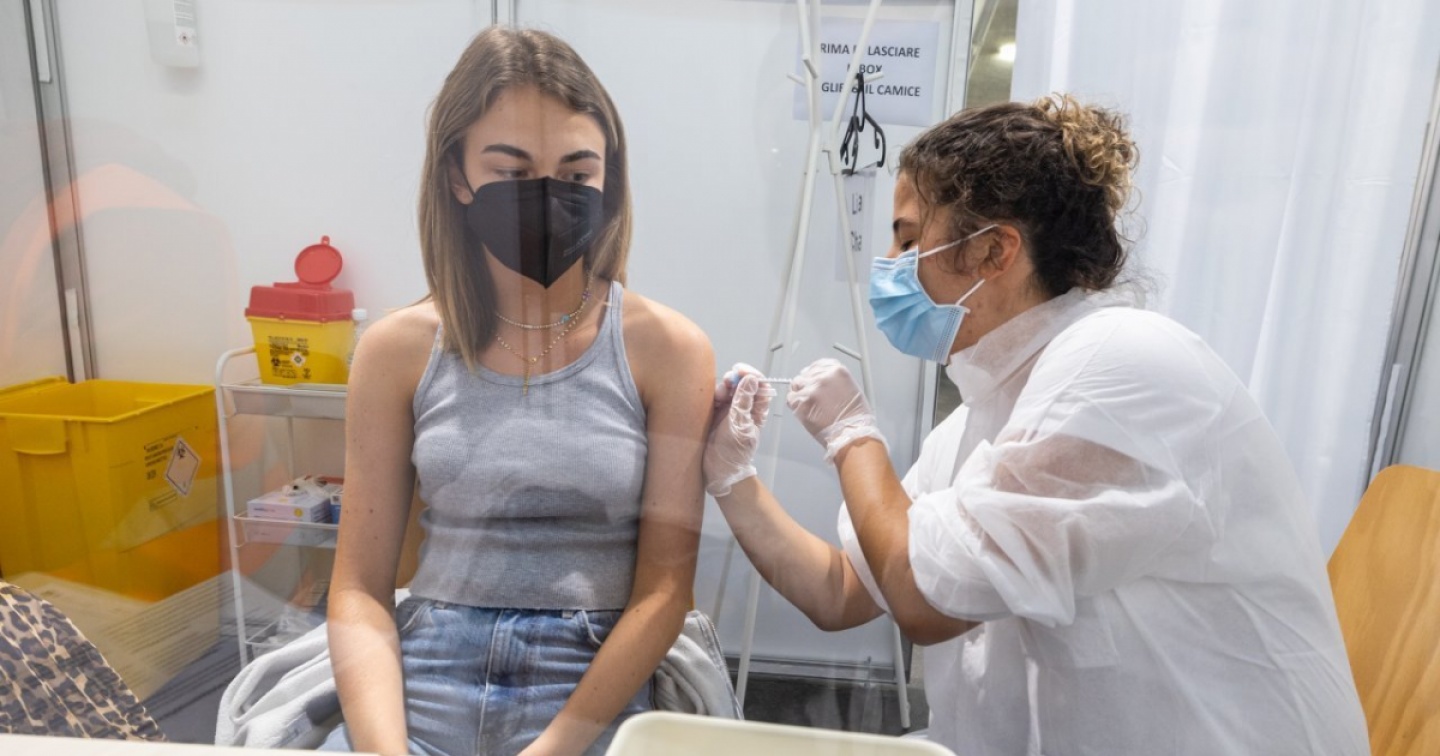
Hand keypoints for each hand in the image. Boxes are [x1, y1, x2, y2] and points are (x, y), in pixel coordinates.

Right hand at [703, 363, 774, 496]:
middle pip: (740, 384)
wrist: (717, 472)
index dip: (751, 375)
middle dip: (734, 379)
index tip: (741, 371)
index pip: (759, 386)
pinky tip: (708, 398)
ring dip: (721, 387)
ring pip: (725, 389)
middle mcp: (742, 407)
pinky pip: (711, 398)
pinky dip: (710, 395)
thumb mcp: (741, 427)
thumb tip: (751, 379)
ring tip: (717, 395)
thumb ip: (744, 402)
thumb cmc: (734, 454)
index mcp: (756, 411)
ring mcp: (726, 410)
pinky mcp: (712, 414)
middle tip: (727, 380)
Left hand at [787, 359, 886, 461]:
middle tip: (812, 398)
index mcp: (837, 371)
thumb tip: (822, 381)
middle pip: (805, 375)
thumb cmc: (855, 418)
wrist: (851, 434)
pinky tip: (806, 412)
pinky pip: (791, 399)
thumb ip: (834, 381)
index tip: (812, 379)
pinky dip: (795, 405)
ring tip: (810, 406)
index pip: (817, 365)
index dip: (813, 373)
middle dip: (806, 385)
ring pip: (796, 386)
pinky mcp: (801, 403)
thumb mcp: (851, 389)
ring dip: (800, 394)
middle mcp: (823, 377)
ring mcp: (811, 390)